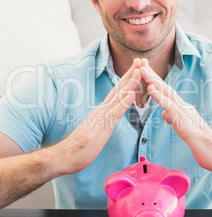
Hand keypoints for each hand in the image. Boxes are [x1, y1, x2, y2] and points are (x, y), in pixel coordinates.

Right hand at [56, 59, 142, 174]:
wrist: (65, 156)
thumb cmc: (81, 146)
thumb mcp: (98, 129)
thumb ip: (105, 120)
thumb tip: (112, 115)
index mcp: (103, 111)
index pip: (118, 92)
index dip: (129, 79)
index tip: (138, 68)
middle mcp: (102, 109)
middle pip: (119, 89)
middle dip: (132, 74)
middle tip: (142, 60)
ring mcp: (101, 117)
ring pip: (118, 97)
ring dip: (130, 83)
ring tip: (140, 71)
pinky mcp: (101, 127)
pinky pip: (114, 113)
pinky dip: (123, 103)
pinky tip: (131, 94)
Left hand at [140, 59, 211, 172]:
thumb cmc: (201, 143)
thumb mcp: (183, 129)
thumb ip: (173, 119)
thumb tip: (164, 113)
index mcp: (181, 108)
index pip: (165, 92)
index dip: (153, 80)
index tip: (142, 70)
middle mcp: (183, 106)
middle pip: (165, 88)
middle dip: (151, 74)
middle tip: (139, 62)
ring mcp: (185, 112)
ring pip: (167, 93)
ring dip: (153, 80)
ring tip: (142, 70)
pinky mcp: (184, 121)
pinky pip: (170, 107)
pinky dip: (160, 96)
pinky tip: (151, 89)